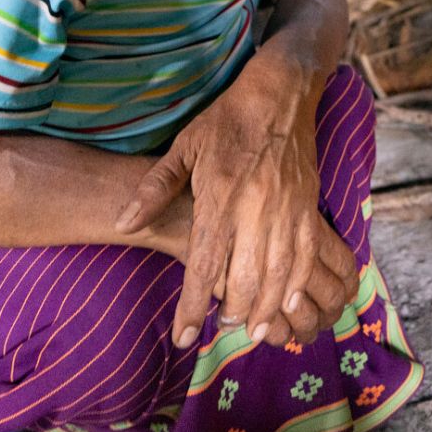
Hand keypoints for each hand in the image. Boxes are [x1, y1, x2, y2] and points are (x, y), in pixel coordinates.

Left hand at [116, 49, 357, 347]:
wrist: (281, 94)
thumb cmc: (227, 120)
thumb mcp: (184, 148)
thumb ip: (154, 190)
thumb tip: (123, 224)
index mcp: (220, 197)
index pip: (204, 264)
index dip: (192, 306)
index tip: (183, 337)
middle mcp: (255, 210)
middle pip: (246, 278)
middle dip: (233, 312)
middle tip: (220, 328)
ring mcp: (287, 210)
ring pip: (280, 274)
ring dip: (266, 307)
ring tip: (251, 329)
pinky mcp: (308, 208)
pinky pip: (307, 257)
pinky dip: (298, 284)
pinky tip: (289, 302)